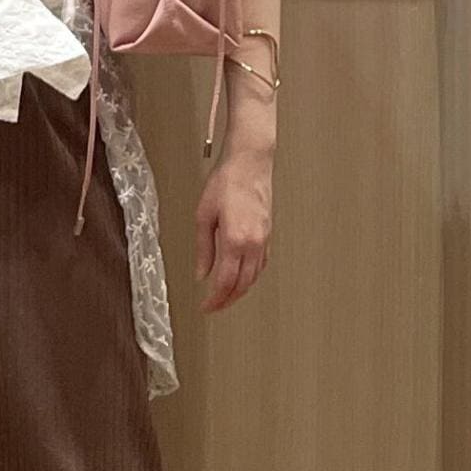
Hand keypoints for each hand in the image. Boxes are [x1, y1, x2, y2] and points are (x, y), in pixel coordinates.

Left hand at [194, 147, 273, 310]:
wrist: (250, 163)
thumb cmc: (226, 182)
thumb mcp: (204, 216)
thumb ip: (203, 249)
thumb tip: (201, 273)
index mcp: (235, 240)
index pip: (225, 282)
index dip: (215, 300)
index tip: (205, 307)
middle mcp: (253, 243)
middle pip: (242, 284)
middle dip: (227, 300)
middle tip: (214, 307)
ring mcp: (263, 239)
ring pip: (254, 277)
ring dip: (240, 291)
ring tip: (225, 296)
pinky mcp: (268, 234)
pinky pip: (261, 264)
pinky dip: (250, 276)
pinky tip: (241, 277)